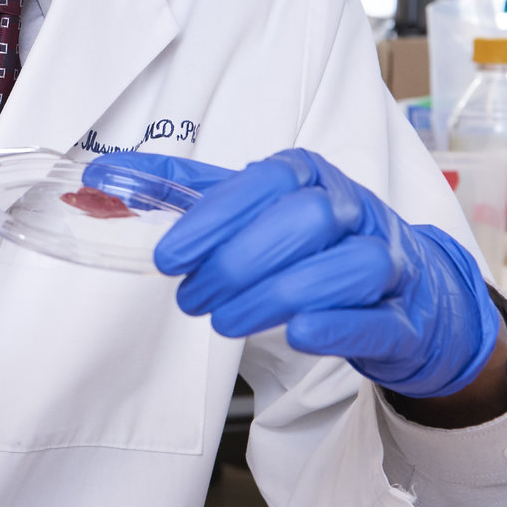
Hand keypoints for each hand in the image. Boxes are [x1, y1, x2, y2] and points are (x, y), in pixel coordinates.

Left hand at [87, 149, 499, 399]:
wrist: (404, 294)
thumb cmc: (310, 243)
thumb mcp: (248, 208)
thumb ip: (179, 190)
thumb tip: (102, 173)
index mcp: (310, 176)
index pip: (265, 183)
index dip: (214, 219)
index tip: (169, 256)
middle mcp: (354, 210)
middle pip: (304, 221)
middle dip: (239, 261)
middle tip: (193, 296)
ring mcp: (386, 262)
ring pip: (344, 266)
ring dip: (275, 295)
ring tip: (224, 321)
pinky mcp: (401, 319)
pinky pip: (376, 317)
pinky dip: (334, 324)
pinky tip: (295, 333)